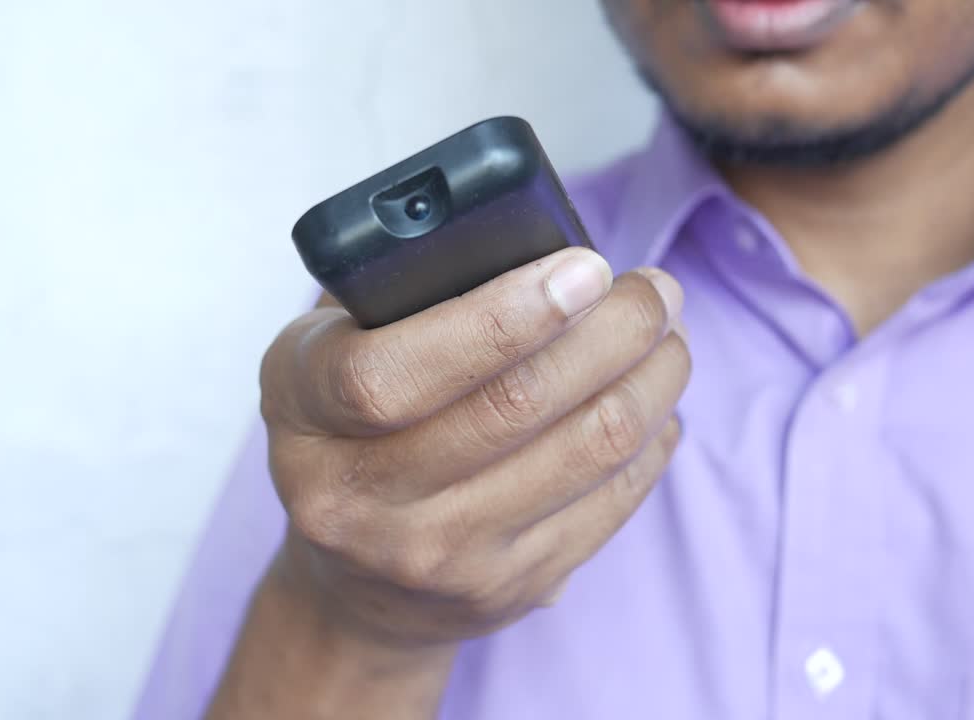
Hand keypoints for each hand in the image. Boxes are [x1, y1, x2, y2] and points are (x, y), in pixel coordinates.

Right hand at [259, 246, 689, 648]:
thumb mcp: (331, 349)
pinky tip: (656, 399)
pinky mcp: (509, 585)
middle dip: (613, 330)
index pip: (390, 374)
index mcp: (303, 411)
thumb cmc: (353, 429)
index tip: (583, 267)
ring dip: (650, 377)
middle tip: (653, 289)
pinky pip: (612, 501)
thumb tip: (531, 246)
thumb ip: (400, 295)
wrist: (356, 580)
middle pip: (515, 405)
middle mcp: (359, 497)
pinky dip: (651, 437)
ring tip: (669, 334)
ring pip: (584, 450)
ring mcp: (437, 553)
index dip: (499, 318)